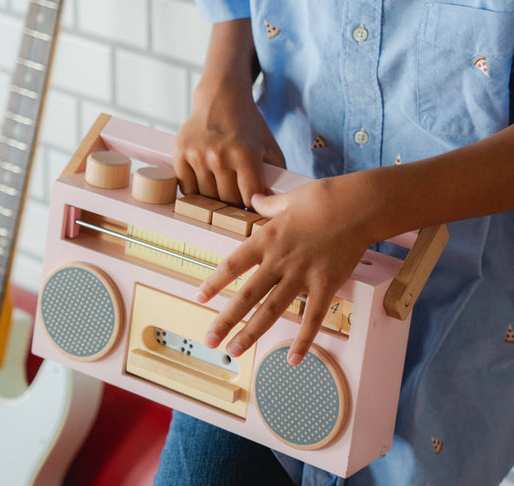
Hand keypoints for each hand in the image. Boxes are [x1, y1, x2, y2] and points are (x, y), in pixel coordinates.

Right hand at [174, 84, 284, 207]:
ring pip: (207, 197)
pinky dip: (196, 191)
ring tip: (222, 185)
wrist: (220, 99)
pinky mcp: (180, 154)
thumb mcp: (270, 147)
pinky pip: (187, 189)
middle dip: (235, 201)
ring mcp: (198, 155)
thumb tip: (272, 204)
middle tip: (238, 193)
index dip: (253, 204)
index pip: (249, 197)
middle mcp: (220, 156)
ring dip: (215, 197)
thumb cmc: (248, 127)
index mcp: (245, 154)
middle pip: (228, 200)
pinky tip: (206, 181)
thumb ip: (276, 176)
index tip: (253, 203)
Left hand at [195, 174, 376, 364]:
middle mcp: (278, 261)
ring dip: (251, 333)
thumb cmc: (323, 197)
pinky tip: (293, 359)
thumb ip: (268, 204)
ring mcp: (301, 275)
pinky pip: (312, 317)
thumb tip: (255, 198)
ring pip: (271, 310)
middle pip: (246, 295)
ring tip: (234, 351)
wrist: (357, 204)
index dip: (214, 283)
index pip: (232, 266)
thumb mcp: (288, 199)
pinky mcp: (326, 285)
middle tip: (209, 340)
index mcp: (266, 239)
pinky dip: (303, 340)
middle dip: (226, 320)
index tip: (199, 298)